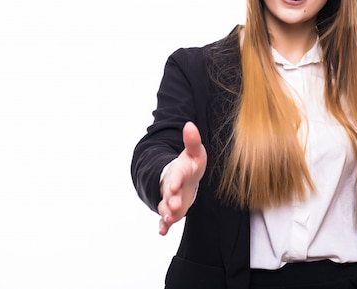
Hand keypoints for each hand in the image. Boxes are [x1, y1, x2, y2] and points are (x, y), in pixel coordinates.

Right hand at [157, 121, 206, 235]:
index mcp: (177, 172)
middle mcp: (170, 187)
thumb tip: (189, 124)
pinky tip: (162, 232)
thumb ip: (192, 141)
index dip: (175, 181)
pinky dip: (163, 226)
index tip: (175, 186)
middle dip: (171, 200)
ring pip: (165, 208)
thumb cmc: (190, 164)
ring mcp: (169, 199)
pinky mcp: (171, 211)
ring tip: (170, 220)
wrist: (183, 177)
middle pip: (168, 194)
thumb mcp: (194, 153)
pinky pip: (164, 219)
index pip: (176, 176)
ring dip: (167, 214)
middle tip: (174, 207)